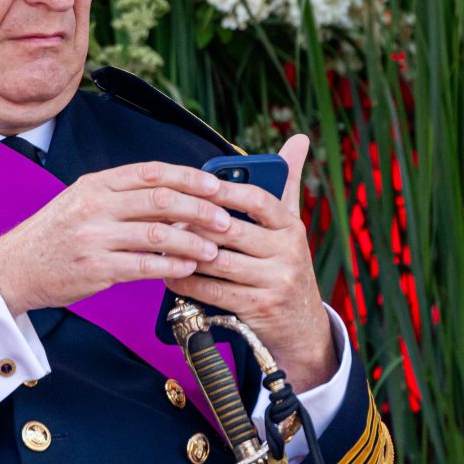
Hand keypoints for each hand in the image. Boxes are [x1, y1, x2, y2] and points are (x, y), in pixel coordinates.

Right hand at [0, 161, 233, 315]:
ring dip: (192, 241)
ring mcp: (94, 237)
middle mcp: (95, 206)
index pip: (152, 172)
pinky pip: (145, 265)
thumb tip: (175, 192)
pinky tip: (189, 267)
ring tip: (214, 249)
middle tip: (225, 219)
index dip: (189, 177)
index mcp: (96, 184)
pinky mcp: (96, 268)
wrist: (14, 267)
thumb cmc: (57, 234)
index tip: (216, 185)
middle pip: (161, 200)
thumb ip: (123, 195)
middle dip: (200, 209)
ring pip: (157, 234)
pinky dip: (172, 266)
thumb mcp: (84, 201)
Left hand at [162, 134, 336, 391]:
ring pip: (217, 261)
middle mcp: (288, 252)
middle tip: (164, 214)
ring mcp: (274, 281)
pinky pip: (213, 290)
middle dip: (194, 222)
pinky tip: (171, 274)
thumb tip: (298, 138)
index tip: (195, 183)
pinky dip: (187, 282)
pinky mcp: (258, 307)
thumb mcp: (291, 225)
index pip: (258, 200)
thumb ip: (288, 183)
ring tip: (161, 242)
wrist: (302, 324)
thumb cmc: (285, 264)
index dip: (225, 190)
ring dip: (184, 252)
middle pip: (231, 230)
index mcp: (292, 226)